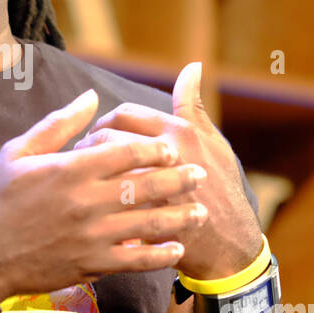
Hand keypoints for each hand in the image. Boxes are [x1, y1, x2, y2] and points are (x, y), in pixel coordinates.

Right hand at [0, 88, 206, 309]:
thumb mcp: (17, 152)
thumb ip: (57, 125)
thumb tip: (91, 97)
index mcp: (69, 169)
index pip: (125, 152)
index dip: (154, 148)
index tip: (171, 147)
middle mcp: (85, 201)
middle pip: (145, 184)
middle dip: (178, 178)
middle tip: (199, 174)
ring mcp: (91, 235)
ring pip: (148, 222)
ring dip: (180, 216)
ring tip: (201, 211)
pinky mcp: (91, 265)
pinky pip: (136, 259)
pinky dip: (160, 254)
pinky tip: (176, 248)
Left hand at [73, 62, 261, 279]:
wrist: (229, 245)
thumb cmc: (221, 188)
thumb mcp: (213, 143)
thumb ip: (193, 106)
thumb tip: (191, 67)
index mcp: (178, 133)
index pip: (124, 114)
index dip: (106, 122)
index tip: (100, 134)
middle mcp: (165, 156)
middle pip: (107, 137)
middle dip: (89, 145)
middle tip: (84, 157)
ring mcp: (153, 188)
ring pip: (102, 168)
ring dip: (87, 172)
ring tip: (85, 178)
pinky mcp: (142, 217)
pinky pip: (106, 200)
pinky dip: (96, 201)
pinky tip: (92, 204)